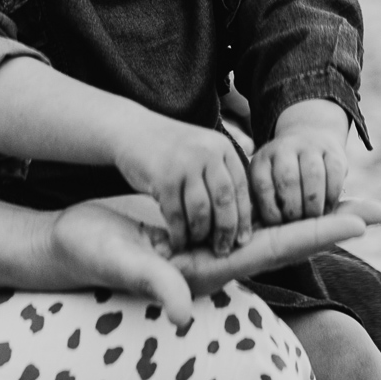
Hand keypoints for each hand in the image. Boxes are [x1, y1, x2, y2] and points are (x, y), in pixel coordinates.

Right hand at [49, 197, 380, 327]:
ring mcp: (210, 246)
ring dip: (309, 214)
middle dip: (332, 221)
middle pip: (288, 237)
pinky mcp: (198, 231)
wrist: (67, 248)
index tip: (363, 220)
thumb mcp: (124, 264)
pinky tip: (287, 194)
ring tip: (346, 198)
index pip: (280, 246)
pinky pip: (244, 218)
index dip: (320, 231)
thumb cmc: (92, 255)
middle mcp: (221, 260)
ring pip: (270, 227)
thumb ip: (156, 283)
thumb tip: (185, 310)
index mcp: (215, 268)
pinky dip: (273, 207)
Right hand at [112, 117, 251, 255]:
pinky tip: (178, 241)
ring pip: (201, 211)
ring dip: (200, 233)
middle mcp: (206, 152)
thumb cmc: (171, 149)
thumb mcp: (202, 149)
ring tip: (197, 244)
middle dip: (226, 230)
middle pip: (224, 201)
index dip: (244, 217)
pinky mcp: (163, 177)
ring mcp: (184, 164)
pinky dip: (178, 233)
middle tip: (222, 249)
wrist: (131, 130)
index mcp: (221, 147)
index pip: (241, 188)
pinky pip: (176, 215)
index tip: (243, 240)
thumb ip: (223, 172)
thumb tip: (248, 209)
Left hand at [250, 103, 351, 225]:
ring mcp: (309, 147)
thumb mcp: (265, 186)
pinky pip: (335, 173)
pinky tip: (327, 208)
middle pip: (288, 179)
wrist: (309, 140)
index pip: (262, 185)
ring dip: (314, 204)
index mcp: (262, 160)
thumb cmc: (281, 178)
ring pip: (313, 174)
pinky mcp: (333, 151)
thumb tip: (249, 232)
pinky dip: (332, 196)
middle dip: (293, 209)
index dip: (270, 210)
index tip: (277, 225)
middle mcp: (283, 149)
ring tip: (313, 218)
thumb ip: (257, 206)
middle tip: (297, 224)